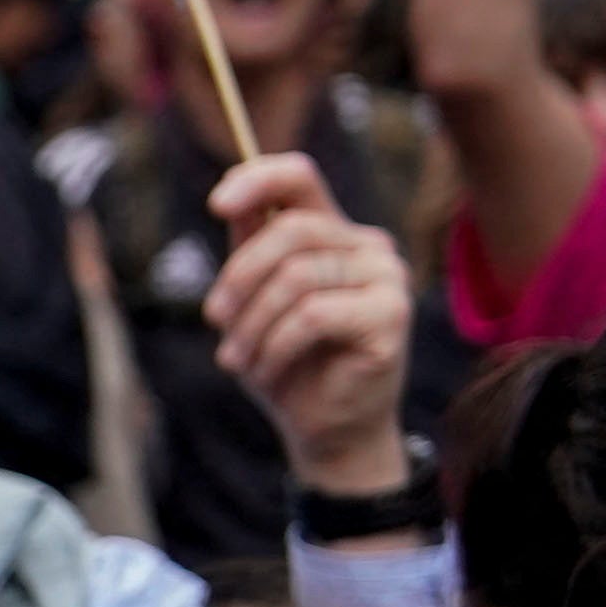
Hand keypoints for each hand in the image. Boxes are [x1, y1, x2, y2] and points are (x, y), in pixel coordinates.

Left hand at [200, 150, 416, 496]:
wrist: (325, 428)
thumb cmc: (286, 361)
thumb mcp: (252, 300)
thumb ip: (248, 248)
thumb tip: (229, 196)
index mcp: (332, 232)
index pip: (300, 177)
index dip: (257, 179)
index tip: (216, 204)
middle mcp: (367, 245)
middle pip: (289, 229)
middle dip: (238, 277)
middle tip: (214, 319)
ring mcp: (386, 278)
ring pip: (295, 276)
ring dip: (251, 324)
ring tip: (237, 359)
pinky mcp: (391, 316)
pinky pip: (312, 315)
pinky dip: (275, 346)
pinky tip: (266, 370)